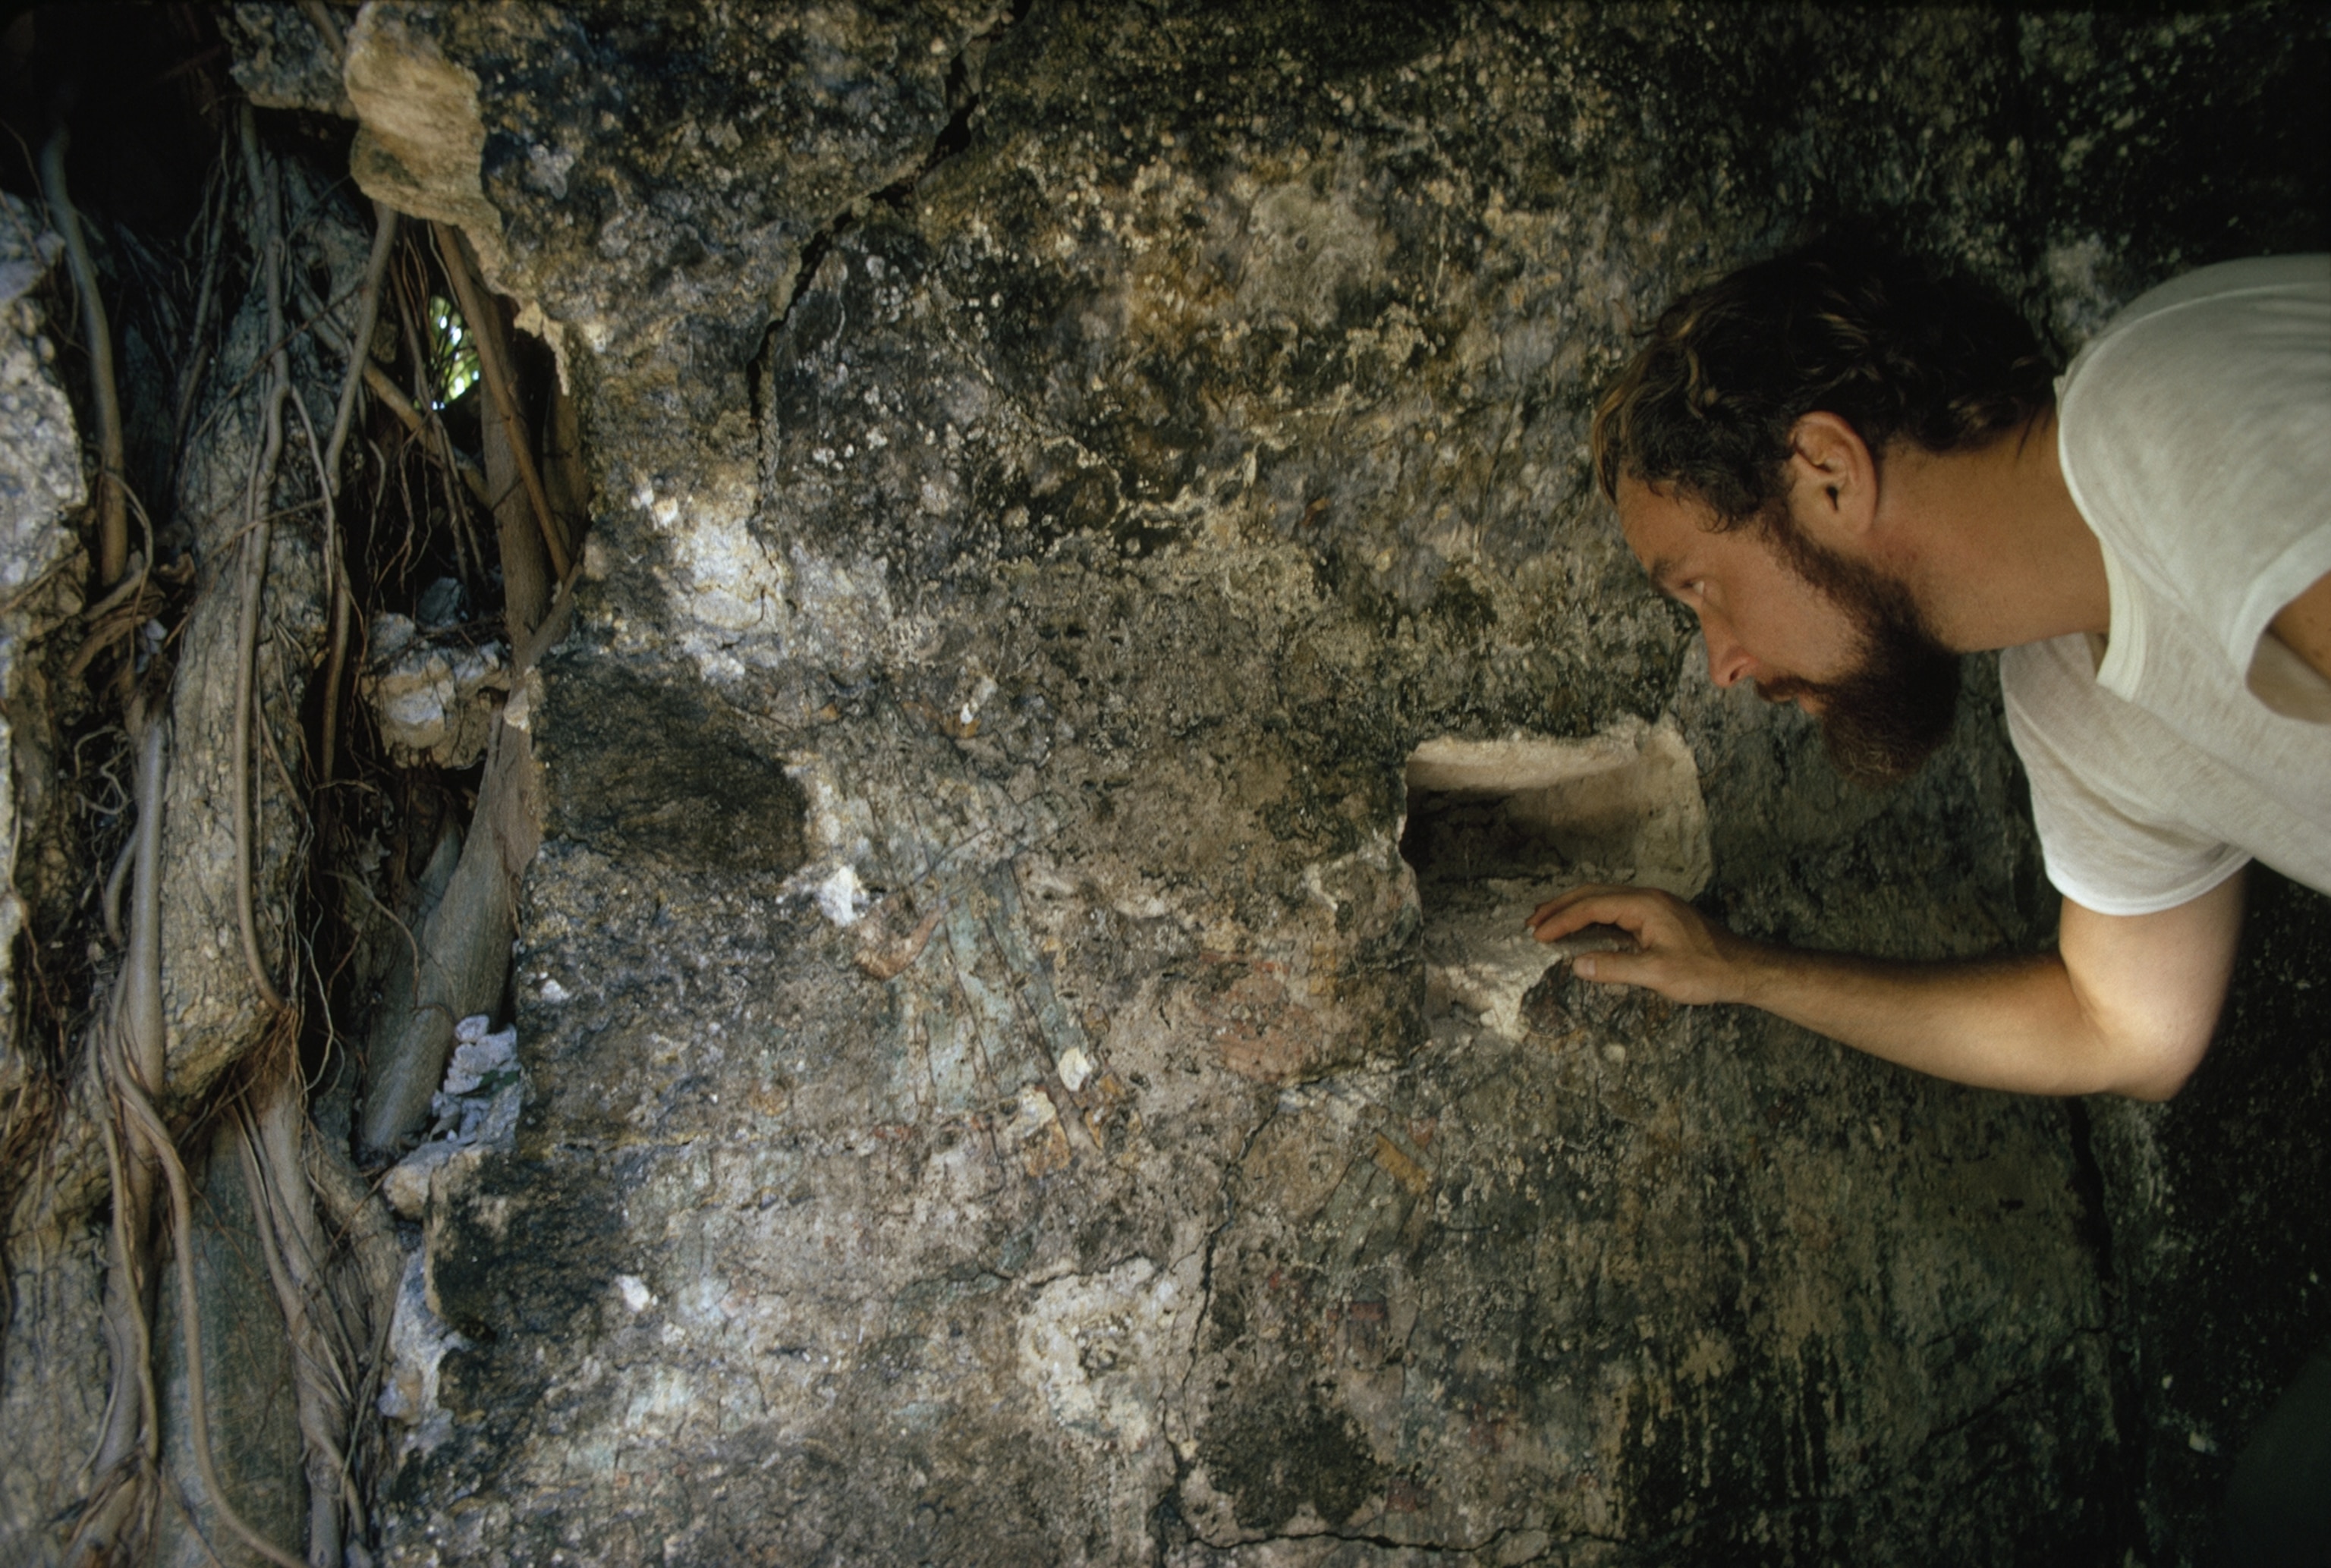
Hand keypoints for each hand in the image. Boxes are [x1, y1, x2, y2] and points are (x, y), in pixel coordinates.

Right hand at [1525, 884, 1759, 1006]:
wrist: (1743, 969)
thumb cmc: (1706, 970)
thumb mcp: (1658, 972)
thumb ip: (1615, 967)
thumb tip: (1577, 965)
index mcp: (1645, 905)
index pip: (1592, 906)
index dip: (1562, 920)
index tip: (1538, 935)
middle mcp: (1647, 898)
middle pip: (1592, 894)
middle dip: (1560, 908)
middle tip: (1532, 924)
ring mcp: (1653, 905)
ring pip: (1603, 899)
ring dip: (1574, 910)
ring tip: (1548, 923)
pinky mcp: (1657, 917)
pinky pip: (1615, 909)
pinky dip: (1592, 916)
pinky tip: (1582, 929)